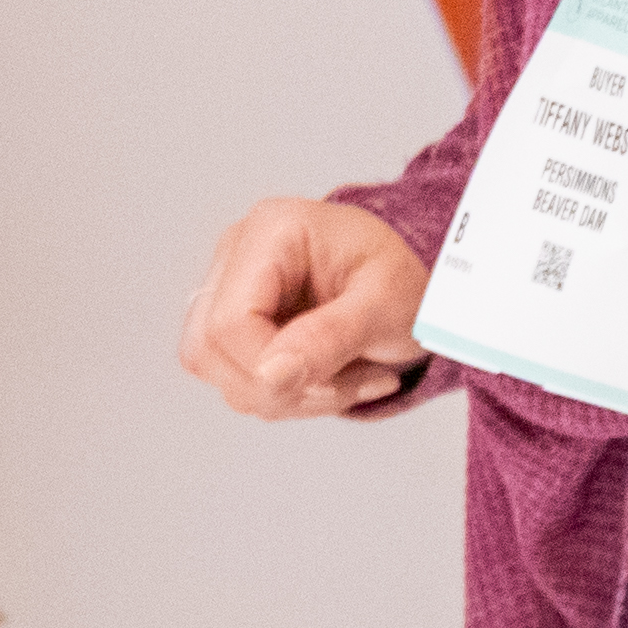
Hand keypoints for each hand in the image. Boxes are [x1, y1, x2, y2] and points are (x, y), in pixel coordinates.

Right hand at [181, 198, 428, 420]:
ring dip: (286, 396)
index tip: (327, 378)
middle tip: (349, 383)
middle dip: (281, 386)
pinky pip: (234, 379)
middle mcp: (237, 254)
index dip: (268, 366)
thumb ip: (331, 335)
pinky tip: (331, 380)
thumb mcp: (387, 305)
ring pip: (217, 372)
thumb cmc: (407, 280)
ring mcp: (229, 288)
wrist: (416, 284)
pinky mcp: (234, 322)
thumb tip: (272, 371)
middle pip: (210, 348)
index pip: (230, 321)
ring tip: (349, 379)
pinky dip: (284, 395)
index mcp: (272, 231)